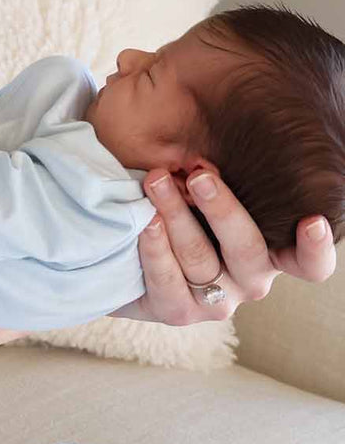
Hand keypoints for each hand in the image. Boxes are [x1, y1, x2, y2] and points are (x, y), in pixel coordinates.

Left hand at [128, 167, 336, 325]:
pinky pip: (168, 281)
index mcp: (270, 251)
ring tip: (155, 182)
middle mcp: (250, 279)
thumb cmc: (180, 207)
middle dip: (222, 209)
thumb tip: (209, 132)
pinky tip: (146, 223)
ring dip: (176, 216)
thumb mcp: (203, 187)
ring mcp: (216, 300)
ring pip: (200, 259)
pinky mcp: (178, 311)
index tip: (312, 221)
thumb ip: (216, 172)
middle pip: (247, 250)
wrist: (128, 252)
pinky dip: (155, 248)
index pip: (309, 263)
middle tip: (198, 176)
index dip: (316, 247)